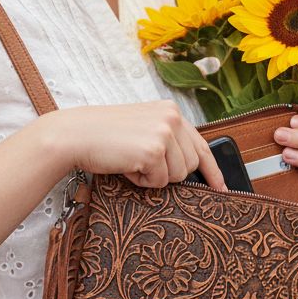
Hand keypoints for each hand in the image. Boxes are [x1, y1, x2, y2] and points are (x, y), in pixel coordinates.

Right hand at [50, 100, 227, 191]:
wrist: (75, 135)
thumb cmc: (104, 135)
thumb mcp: (142, 129)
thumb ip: (167, 140)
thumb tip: (189, 167)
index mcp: (171, 111)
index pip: (202, 145)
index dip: (213, 170)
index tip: (221, 187)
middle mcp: (172, 118)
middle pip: (190, 165)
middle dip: (168, 173)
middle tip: (141, 163)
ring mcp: (164, 133)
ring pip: (177, 176)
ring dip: (153, 177)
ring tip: (131, 161)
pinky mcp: (154, 150)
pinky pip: (158, 182)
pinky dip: (141, 181)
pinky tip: (126, 165)